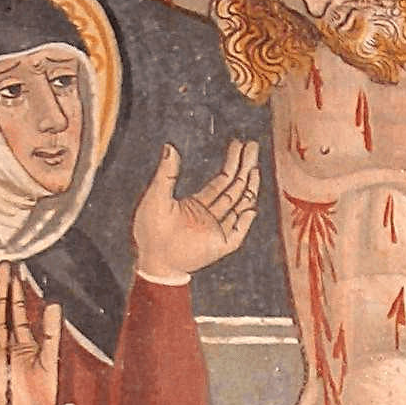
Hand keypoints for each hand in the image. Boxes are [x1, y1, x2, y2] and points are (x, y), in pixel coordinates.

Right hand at [0, 266, 60, 404]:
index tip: (15, 274)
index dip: (16, 294)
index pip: (17, 313)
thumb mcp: (50, 361)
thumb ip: (52, 334)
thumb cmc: (39, 395)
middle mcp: (5, 344)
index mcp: (23, 343)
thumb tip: (55, 305)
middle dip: (0, 290)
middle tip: (1, 267)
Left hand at [132, 139, 260, 279]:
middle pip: (234, 189)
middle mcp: (211, 215)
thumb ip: (166, 173)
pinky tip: (251, 208)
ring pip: (239, 207)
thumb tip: (169, 147)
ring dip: (248, 188)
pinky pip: (238, 233)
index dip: (231, 162)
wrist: (153, 259)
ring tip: (255, 169)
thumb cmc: (150, 230)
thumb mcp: (156, 196)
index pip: (221, 180)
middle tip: (254, 147)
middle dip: (244, 168)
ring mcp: (217, 230)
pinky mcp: (220, 246)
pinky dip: (245, 221)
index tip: (240, 145)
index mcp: (198, 204)